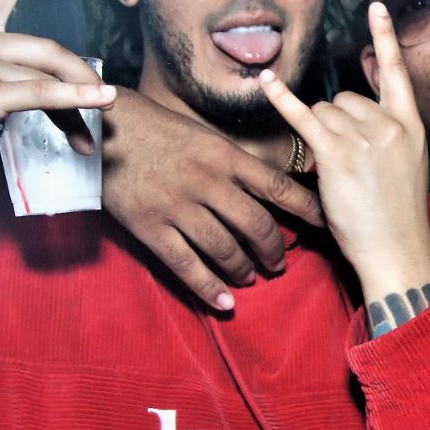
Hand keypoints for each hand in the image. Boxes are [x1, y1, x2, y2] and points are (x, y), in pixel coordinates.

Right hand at [0, 0, 113, 121]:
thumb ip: (0, 77)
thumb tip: (51, 98)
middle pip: (44, 48)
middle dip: (79, 74)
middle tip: (104, 97)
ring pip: (45, 76)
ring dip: (78, 103)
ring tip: (101, 122)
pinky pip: (40, 92)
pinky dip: (75, 98)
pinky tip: (100, 99)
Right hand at [100, 87, 323, 311]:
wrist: (103, 127)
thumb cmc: (157, 129)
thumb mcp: (203, 135)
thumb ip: (232, 163)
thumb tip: (267, 188)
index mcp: (224, 156)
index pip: (277, 186)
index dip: (305, 208)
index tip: (325, 223)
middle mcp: (207, 182)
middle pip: (256, 225)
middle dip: (274, 249)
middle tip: (279, 263)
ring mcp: (178, 206)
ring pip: (225, 249)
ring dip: (244, 268)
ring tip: (250, 276)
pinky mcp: (150, 226)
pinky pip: (186, 264)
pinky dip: (208, 287)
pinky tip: (225, 301)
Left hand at [259, 3, 429, 303]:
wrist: (397, 252)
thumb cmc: (397, 219)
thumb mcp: (406, 168)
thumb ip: (389, 136)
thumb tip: (352, 114)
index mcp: (411, 127)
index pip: (395, 73)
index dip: (385, 38)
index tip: (375, 6)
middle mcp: (390, 124)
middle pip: (344, 98)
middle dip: (336, 124)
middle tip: (347, 164)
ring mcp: (364, 137)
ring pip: (324, 113)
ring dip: (319, 136)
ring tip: (338, 173)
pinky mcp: (337, 154)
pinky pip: (303, 117)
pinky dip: (281, 99)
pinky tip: (266, 81)